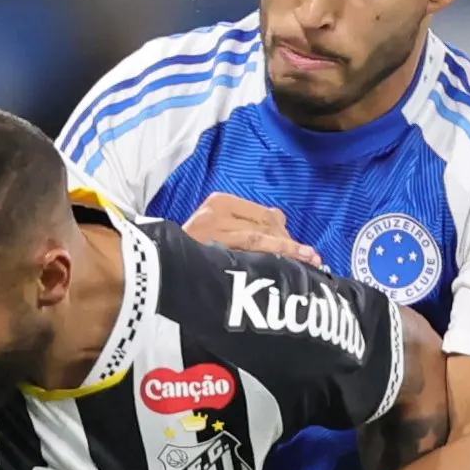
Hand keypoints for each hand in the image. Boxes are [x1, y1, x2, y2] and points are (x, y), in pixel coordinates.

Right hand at [181, 193, 323, 267]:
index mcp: (220, 202)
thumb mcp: (218, 233)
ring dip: (287, 250)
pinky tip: (289, 262)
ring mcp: (211, 227)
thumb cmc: (191, 254)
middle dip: (290, 243)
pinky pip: (248, 250)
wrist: (156, 267)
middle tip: (313, 259)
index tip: (305, 250)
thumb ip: (248, 228)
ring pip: (259, 237)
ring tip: (310, 260)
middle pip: (265, 224)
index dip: (287, 233)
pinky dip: (272, 255)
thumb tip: (281, 223)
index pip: (264, 215)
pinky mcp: (209, 245)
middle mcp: (216, 210)